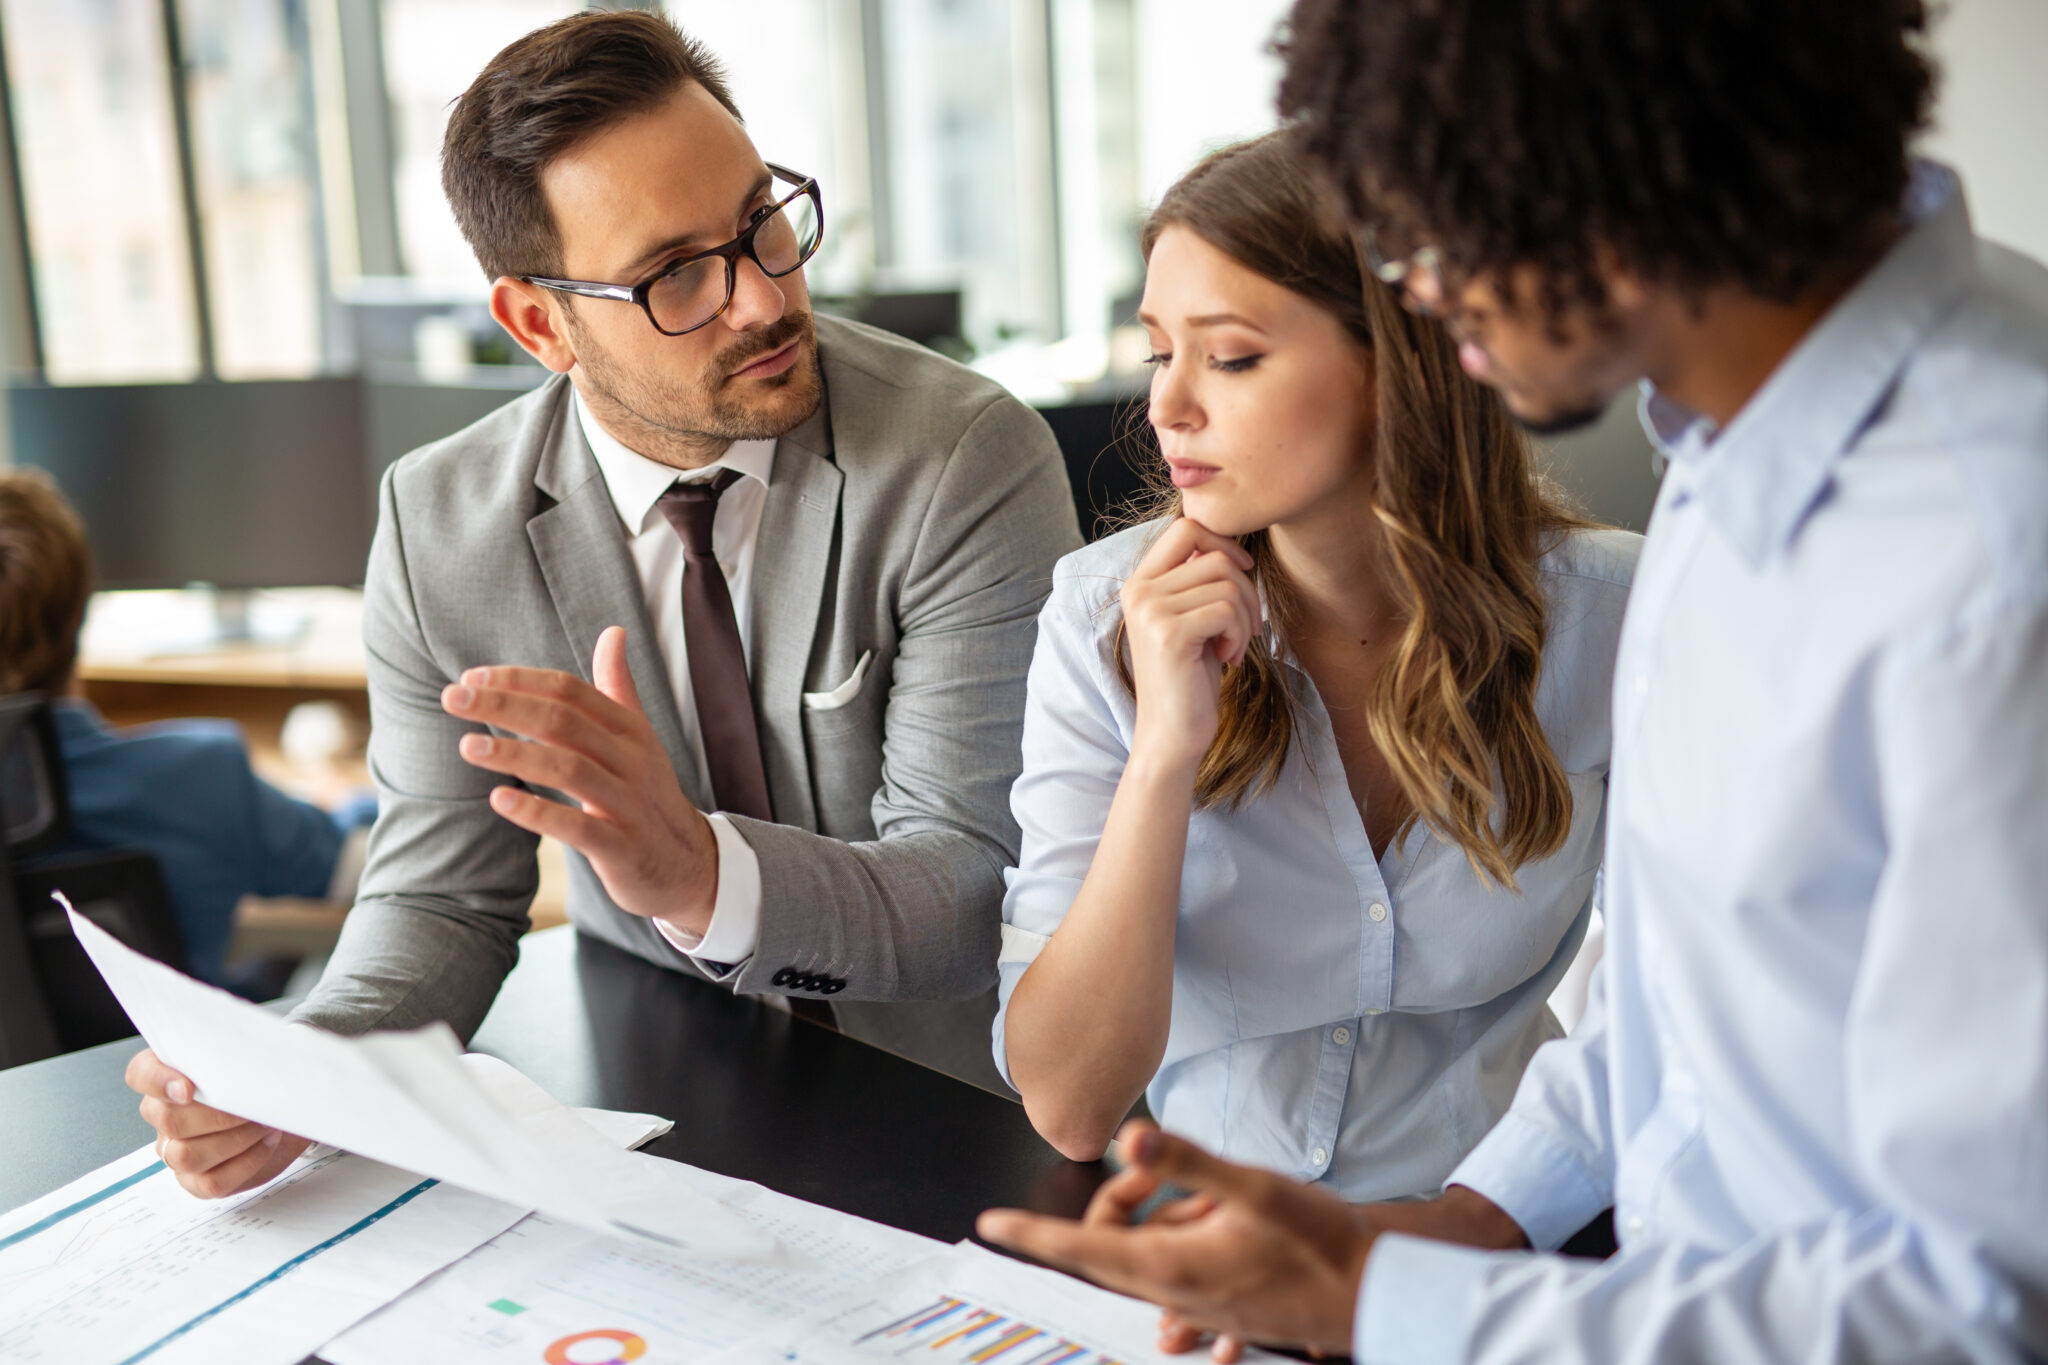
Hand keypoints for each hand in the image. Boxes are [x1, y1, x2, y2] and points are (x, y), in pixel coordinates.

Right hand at [126, 1048, 310, 1198]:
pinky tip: (266, 1142)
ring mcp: (175, 1150)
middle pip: (167, 1120)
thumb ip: (234, 1052)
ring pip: (186, 1156)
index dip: (158, 1081)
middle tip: (252, 1105)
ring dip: (234, 1140)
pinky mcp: (196, 1180)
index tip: (189, 1089)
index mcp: (167, 1076)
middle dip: (217, 1115)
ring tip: (264, 1123)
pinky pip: (210, 1182)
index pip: (140, 1074)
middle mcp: (164, 1115)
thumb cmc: (260, 1079)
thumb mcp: (249, 1056)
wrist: (284, 1110)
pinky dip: (245, 1162)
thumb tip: (245, 1058)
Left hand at [442, 626, 719, 934]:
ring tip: (467, 747)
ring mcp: (628, 804)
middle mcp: (632, 761)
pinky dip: (537, 813)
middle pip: (564, 721)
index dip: (521, 680)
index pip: (571, 691)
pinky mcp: (621, 848)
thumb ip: (619, 687)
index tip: (472, 678)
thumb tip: (613, 631)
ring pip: (569, 769)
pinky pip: (578, 827)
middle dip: (505, 706)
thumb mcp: (638, 738)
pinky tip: (499, 800)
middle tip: (452, 699)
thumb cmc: (647, 794)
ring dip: (515, 755)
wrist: (688, 863)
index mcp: (630, 730)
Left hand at [977, 1122, 1371, 1354]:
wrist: (1376, 1289)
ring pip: (1150, 1256)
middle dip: (1118, 1203)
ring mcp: (1200, 1309)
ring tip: (1213, 1198)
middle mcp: (1176, 1296)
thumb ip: (1189, 1161)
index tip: (990, 1225)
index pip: (1081, 1247)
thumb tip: (1129, 1138)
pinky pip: (1183, 1276)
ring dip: (1167, 1221)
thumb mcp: (1255, 1186)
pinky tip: (1218, 1224)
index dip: (1032, 1234)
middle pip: (1111, 1247)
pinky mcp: (1222, 1312)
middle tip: (1151, 1169)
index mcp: (1171, 1268)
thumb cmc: (1321, 1240)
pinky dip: (1191, 1242)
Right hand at [1119, 519, 1260, 770]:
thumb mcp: (1191, 619)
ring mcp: (1150, 610)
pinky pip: (1227, 610)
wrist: (1172, 735)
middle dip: (1244, 588)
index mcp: (1140, 582)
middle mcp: (1138, 591)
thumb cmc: (1189, 678)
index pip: (1185, 527)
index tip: (1242, 572)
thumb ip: (1197, 581)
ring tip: (1233, 647)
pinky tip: (1228, 659)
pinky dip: (1239, 635)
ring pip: (1226, 582)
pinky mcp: (1169, 633)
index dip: (1223, 543)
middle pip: (1214, 554)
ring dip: (1245, 617)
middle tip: (1245, 626)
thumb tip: (1231, 543)